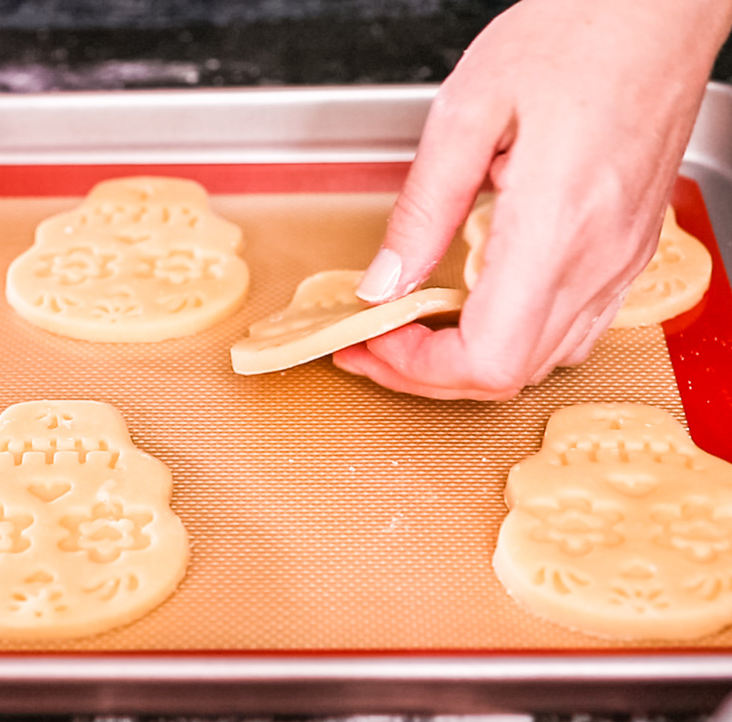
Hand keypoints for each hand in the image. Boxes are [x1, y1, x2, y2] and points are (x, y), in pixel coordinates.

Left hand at [336, 0, 731, 399]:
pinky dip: (514, 337)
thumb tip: (384, 281)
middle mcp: (597, 258)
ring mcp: (620, 261)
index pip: (487, 358)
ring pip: (542, 362)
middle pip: (508, 375)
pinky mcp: (628, 251)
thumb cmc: (577, 34)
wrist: (658, 8)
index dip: (419, 369)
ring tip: (415, 329)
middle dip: (427, 374)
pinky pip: (573, 329)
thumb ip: (421, 209)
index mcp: (554, 226)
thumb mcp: (467, 111)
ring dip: (470, 361)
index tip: (375, 338)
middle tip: (375, 342)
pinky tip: (477, 305)